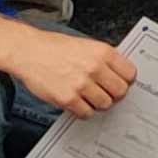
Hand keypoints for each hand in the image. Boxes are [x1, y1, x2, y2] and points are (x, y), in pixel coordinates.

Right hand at [9, 27, 139, 120]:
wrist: (27, 52)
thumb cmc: (54, 48)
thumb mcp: (85, 45)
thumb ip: (103, 58)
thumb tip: (120, 73)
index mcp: (102, 52)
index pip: (130, 74)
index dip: (125, 80)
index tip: (120, 83)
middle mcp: (94, 68)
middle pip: (120, 91)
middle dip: (114, 94)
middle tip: (105, 92)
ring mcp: (81, 84)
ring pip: (105, 104)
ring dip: (98, 103)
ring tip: (87, 96)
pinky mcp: (68, 99)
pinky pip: (86, 113)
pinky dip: (83, 110)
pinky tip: (77, 101)